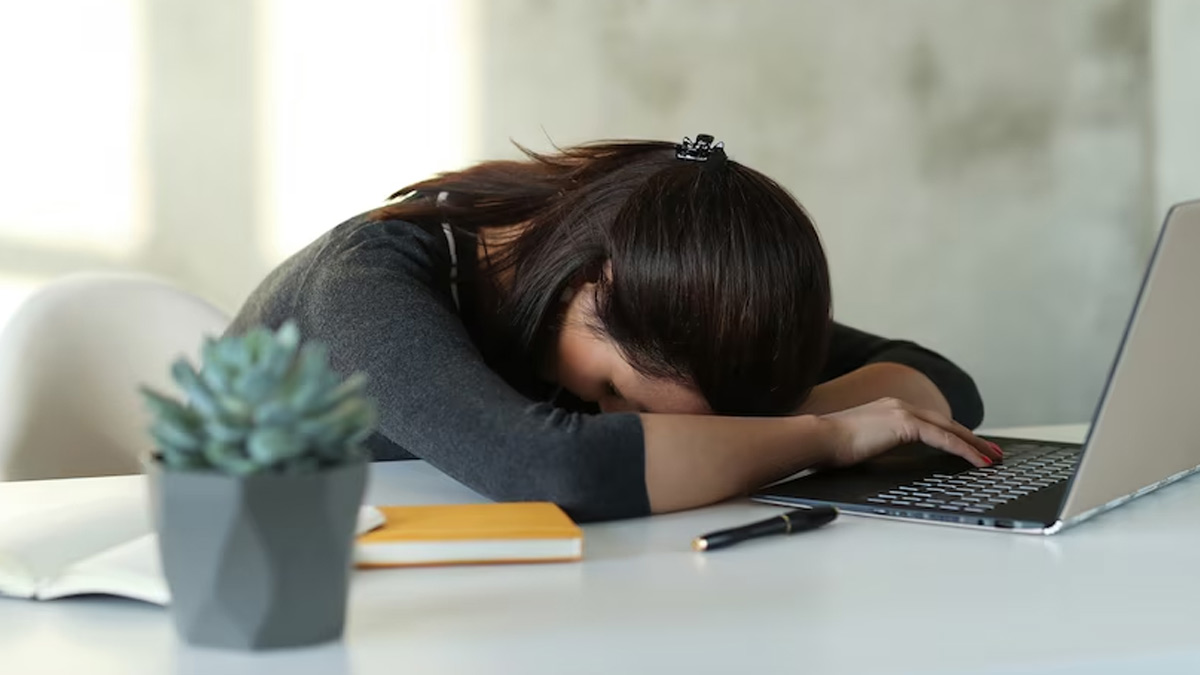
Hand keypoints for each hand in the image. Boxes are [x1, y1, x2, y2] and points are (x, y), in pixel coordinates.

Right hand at [816, 397, 1000, 467]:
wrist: (818, 438)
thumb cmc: (831, 446)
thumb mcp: (863, 445)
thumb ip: (882, 446)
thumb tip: (890, 459)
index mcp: (889, 409)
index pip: (930, 423)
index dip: (953, 435)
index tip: (969, 446)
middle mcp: (899, 405)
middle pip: (946, 423)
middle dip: (972, 439)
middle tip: (992, 452)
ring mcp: (902, 411)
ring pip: (949, 429)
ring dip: (974, 445)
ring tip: (992, 459)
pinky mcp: (904, 423)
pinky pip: (942, 439)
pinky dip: (963, 450)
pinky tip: (977, 461)